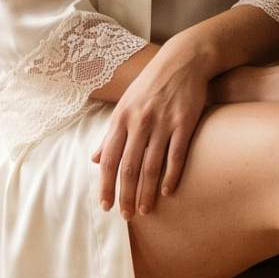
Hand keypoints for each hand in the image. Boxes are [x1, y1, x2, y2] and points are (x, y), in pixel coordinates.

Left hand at [91, 42, 211, 219]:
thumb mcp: (125, 105)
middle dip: (125, 195)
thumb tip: (94, 159)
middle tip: (126, 216)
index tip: (106, 206)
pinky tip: (167, 191)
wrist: (183, 60)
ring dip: (146, 192)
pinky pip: (176, 155)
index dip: (105, 185)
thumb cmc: (151, 85)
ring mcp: (162, 123)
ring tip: (145, 210)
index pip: (109, 159)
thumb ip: (111, 134)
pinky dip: (171, 175)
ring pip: (151, 165)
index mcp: (121, 119)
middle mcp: (139, 122)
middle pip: (129, 167)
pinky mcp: (184, 122)